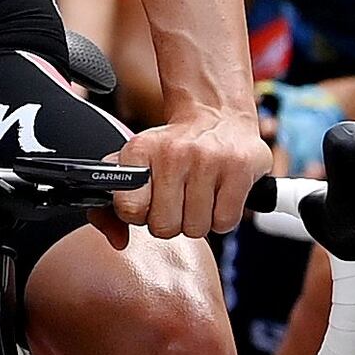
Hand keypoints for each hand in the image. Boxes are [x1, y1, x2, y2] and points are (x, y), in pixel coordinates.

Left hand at [119, 91, 276, 244]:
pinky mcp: (239, 168)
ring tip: (199, 197)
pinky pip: (224, 222)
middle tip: (177, 203)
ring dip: (198, 221)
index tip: (147, 204)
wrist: (218, 114)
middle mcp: (173, 153)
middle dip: (171, 223)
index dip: (139, 215)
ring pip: (196, 228)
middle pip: (164, 227)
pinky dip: (222, 218)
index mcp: (140, 150)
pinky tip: (218, 196)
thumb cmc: (174, 148)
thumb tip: (117, 241)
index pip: (128, 209)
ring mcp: (208, 160)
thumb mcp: (137, 163)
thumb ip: (114, 203)